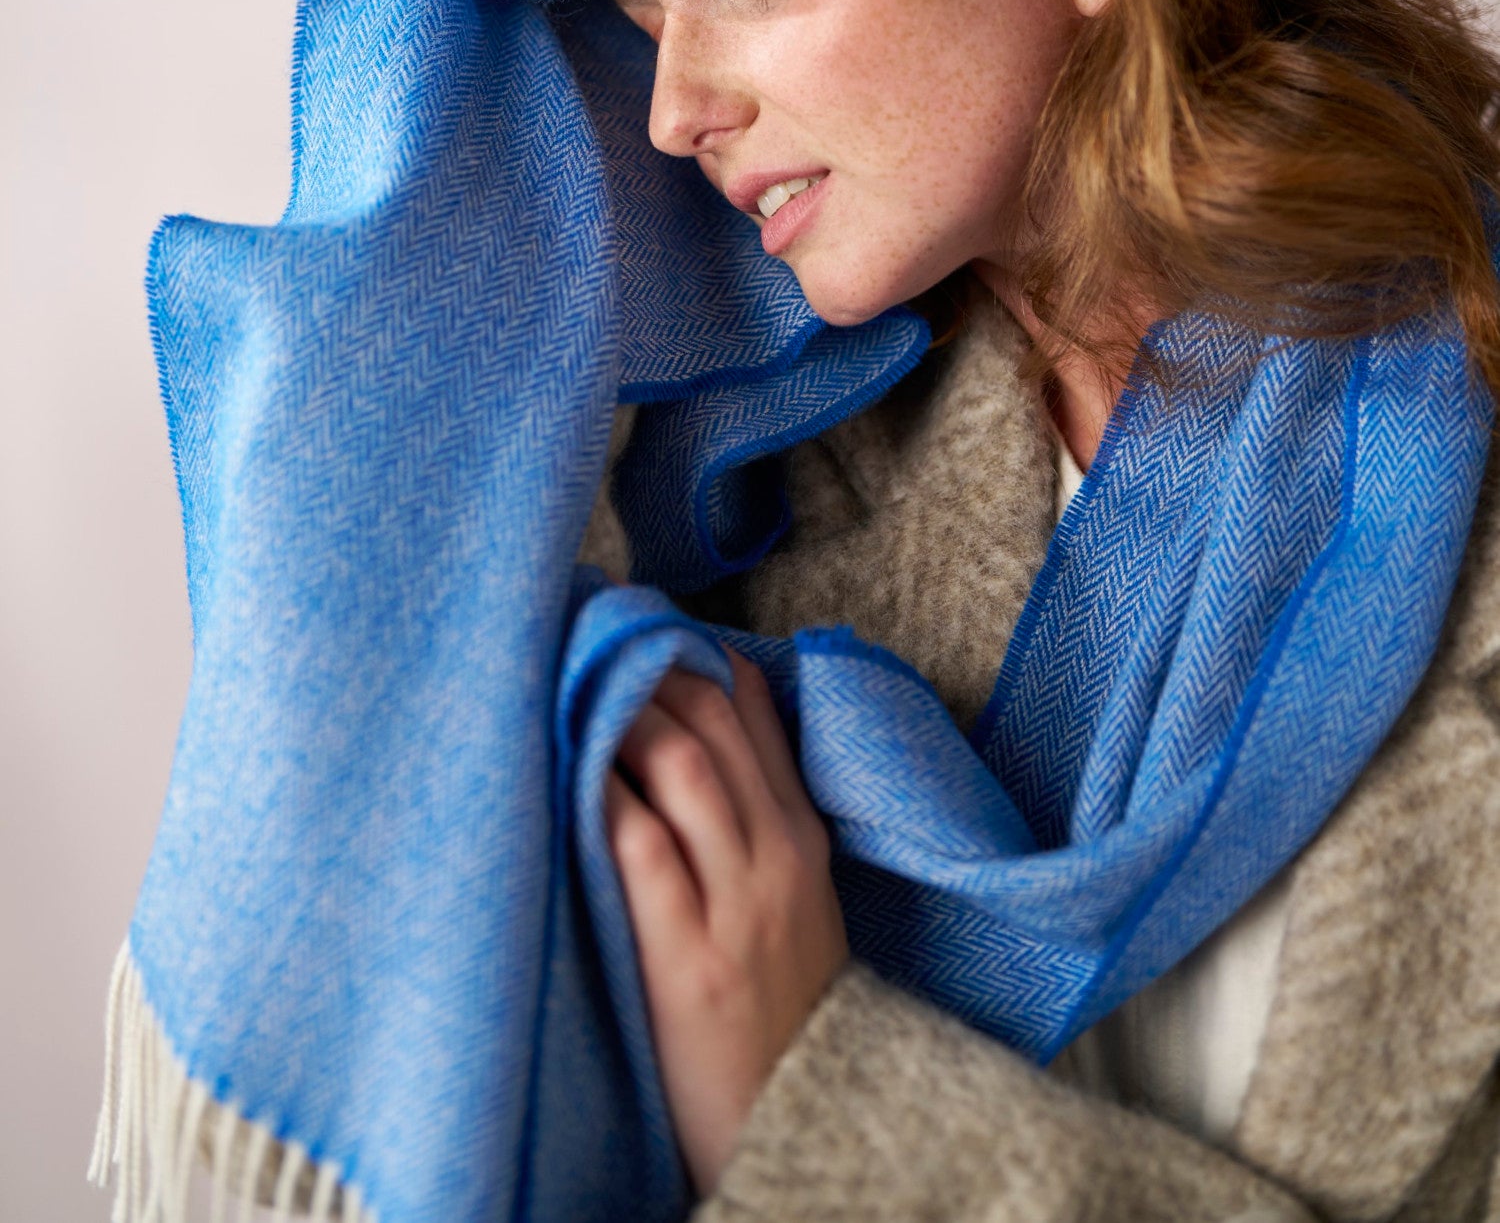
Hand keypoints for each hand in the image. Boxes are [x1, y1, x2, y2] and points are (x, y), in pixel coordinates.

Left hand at [606, 648, 848, 1195]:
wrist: (806, 1126)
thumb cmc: (777, 1012)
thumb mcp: (792, 906)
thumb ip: (750, 827)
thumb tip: (671, 741)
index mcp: (801, 835)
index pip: (752, 705)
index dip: (687, 651)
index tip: (630, 624)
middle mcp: (778, 855)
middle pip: (710, 718)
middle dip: (642, 667)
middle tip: (580, 641)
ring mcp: (738, 905)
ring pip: (682, 765)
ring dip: (620, 715)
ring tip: (566, 690)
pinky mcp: (690, 961)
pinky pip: (643, 848)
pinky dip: (604, 797)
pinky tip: (567, 772)